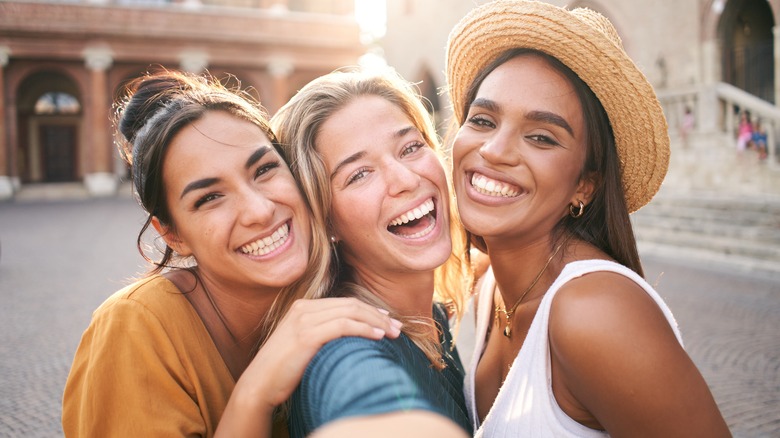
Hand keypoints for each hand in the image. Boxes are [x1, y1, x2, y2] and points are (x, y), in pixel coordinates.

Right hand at [216, 297, 401, 436]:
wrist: (259, 384)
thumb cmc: (282, 370)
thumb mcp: (302, 344)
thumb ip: (321, 333)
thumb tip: (350, 336)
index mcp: (303, 307)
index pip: (345, 303)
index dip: (369, 310)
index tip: (387, 320)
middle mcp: (304, 308)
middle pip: (351, 304)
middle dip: (378, 315)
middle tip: (397, 327)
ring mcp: (304, 320)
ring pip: (351, 312)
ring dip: (376, 322)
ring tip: (392, 333)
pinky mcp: (307, 335)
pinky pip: (343, 326)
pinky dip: (363, 329)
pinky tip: (377, 337)